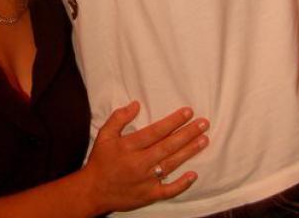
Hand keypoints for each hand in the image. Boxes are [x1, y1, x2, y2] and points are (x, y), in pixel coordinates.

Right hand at [83, 101, 209, 213]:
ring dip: (189, 152)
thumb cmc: (100, 160)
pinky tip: (194, 175)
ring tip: (204, 140)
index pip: (156, 131)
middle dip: (187, 133)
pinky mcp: (149, 195)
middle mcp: (140, 162)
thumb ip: (119, 118)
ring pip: (172, 164)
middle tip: (204, 124)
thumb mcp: (104, 134)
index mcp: (129, 146)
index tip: (188, 112)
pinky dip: (182, 184)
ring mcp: (146, 180)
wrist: (94, 190)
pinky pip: (169, 190)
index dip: (173, 121)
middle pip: (168, 145)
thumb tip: (136, 104)